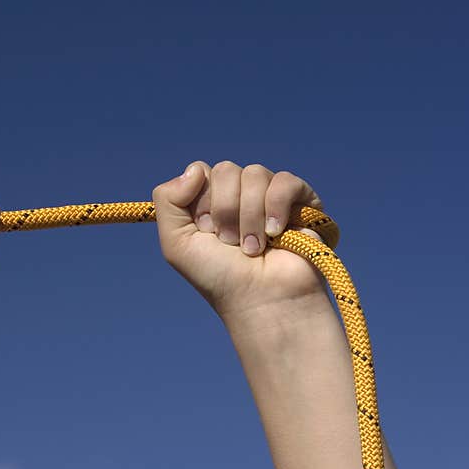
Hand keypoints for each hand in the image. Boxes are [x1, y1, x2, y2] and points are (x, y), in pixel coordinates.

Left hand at [152, 161, 325, 320]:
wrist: (261, 299)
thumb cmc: (219, 276)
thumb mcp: (176, 242)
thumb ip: (167, 199)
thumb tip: (195, 169)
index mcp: (209, 200)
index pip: (201, 171)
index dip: (202, 201)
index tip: (206, 231)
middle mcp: (239, 194)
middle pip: (226, 170)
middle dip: (225, 210)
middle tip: (230, 242)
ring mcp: (269, 195)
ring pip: (254, 174)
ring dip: (249, 217)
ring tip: (253, 248)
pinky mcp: (301, 200)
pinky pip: (284, 181)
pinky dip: (275, 206)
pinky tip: (275, 232)